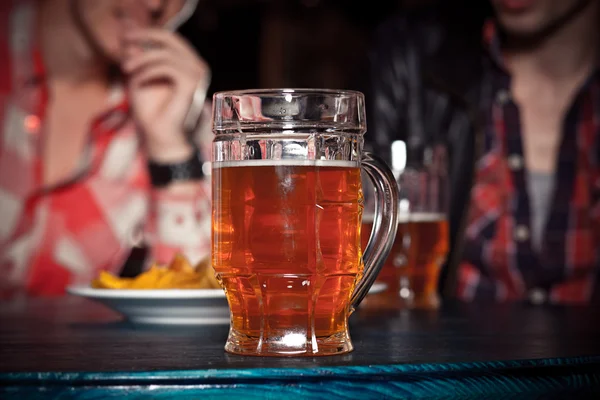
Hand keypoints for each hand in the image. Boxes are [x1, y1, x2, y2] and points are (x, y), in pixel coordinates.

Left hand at [122, 28, 210, 162]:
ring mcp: (197, 75)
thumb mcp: (138, 75)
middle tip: (125, 40)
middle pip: (171, 39)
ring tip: (125, 69)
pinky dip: (148, 71)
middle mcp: (196, 66)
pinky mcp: (191, 84)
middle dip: (145, 35)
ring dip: (142, 59)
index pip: (170, 39)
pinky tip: (137, 81)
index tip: (125, 36)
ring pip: (166, 53)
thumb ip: (136, 55)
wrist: (160, 136)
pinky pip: (167, 67)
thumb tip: (128, 33)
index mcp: (188, 64)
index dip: (148, 33)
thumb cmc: (151, 111)